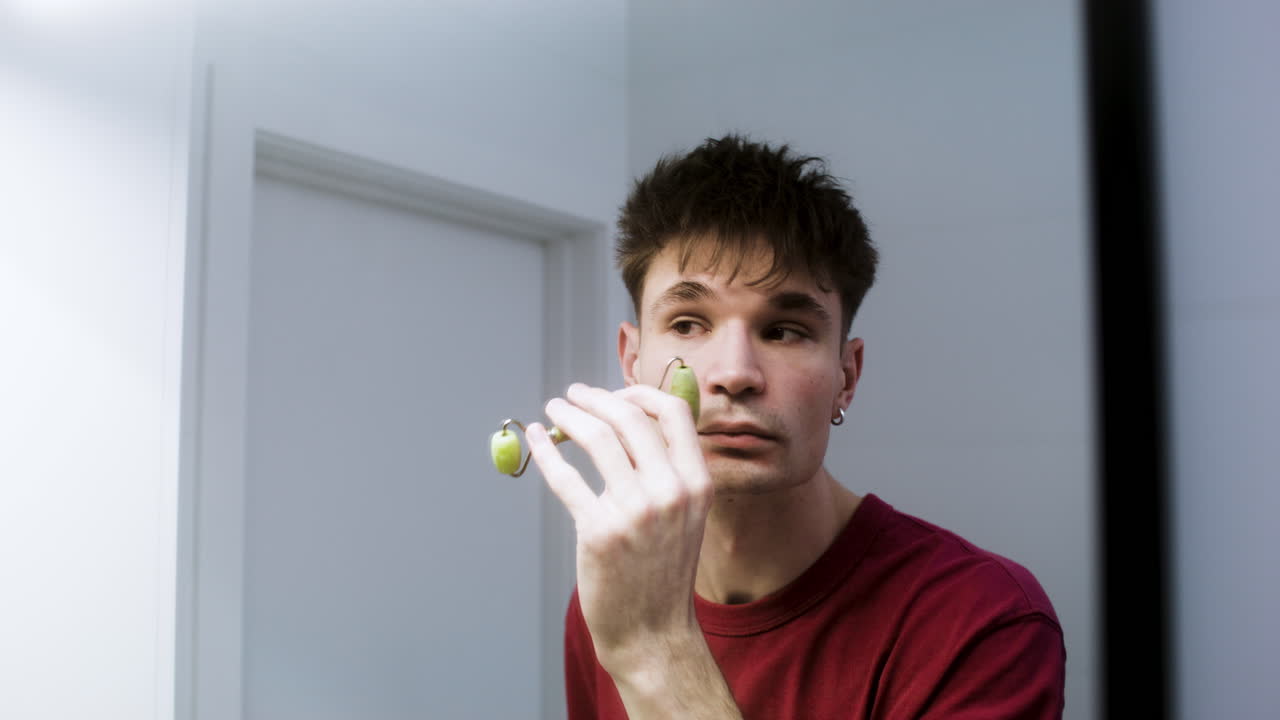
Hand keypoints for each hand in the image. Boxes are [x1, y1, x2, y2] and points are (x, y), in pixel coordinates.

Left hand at [526, 382, 713, 677]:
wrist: (653, 631)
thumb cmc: (662, 570)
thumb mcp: (686, 515)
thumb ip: (667, 470)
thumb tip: (628, 421)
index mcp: (697, 482)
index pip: (673, 412)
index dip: (640, 392)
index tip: (616, 391)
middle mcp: (671, 491)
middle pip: (629, 417)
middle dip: (595, 397)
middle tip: (573, 394)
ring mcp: (635, 510)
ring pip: (597, 437)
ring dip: (569, 415)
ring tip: (554, 409)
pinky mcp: (599, 530)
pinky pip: (566, 476)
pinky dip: (546, 450)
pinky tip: (537, 438)